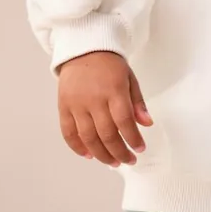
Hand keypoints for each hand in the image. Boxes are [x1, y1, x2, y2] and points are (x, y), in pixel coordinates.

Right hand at [57, 51, 152, 167]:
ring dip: (101, 154)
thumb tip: (147, 124)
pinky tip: (89, 155)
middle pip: (106, 134)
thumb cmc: (110, 65)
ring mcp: (76, 104)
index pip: (124, 122)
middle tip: (128, 160)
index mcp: (114, 90)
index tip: (140, 149)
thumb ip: (138, 103)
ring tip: (112, 162)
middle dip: (119, 152)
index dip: (133, 139)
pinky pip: (68, 132)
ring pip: (88, 137)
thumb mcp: (130, 79)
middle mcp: (94, 99)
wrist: (83, 49)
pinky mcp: (63, 106)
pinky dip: (77, 147)